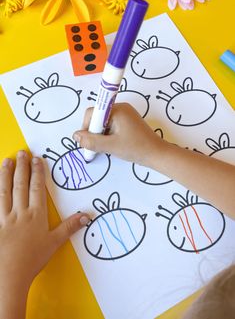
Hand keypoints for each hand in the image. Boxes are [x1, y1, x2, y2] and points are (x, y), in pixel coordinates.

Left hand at [0, 151, 89, 318]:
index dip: (37, 172)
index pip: (37, 188)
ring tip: (7, 161)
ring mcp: (4, 217)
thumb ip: (69, 227)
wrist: (9, 274)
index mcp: (36, 215)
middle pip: (21, 185)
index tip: (37, 159)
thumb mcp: (54, 243)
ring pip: (4, 191)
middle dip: (22, 167)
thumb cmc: (32, 259)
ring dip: (5, 175)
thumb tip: (87, 216)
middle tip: (22, 152)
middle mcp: (19, 212)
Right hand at [73, 103, 164, 166]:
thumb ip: (92, 141)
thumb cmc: (136, 148)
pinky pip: (111, 124)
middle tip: (99, 146)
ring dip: (101, 134)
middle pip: (97, 117)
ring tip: (108, 146)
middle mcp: (120, 108)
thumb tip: (75, 136)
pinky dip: (108, 134)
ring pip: (103, 122)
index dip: (87, 127)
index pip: (93, 112)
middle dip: (94, 132)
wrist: (157, 154)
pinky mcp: (127, 121)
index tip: (88, 141)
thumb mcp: (111, 146)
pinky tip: (113, 143)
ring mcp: (125, 114)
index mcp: (117, 109)